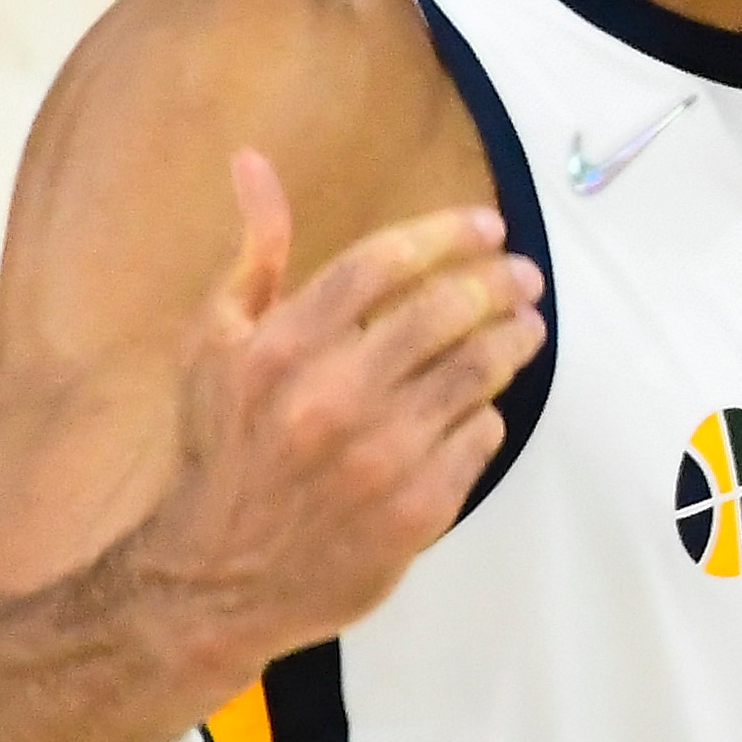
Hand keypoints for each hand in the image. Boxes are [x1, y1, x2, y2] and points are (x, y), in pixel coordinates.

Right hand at [145, 150, 544, 671]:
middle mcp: (331, 398)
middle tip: (524, 276)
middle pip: (443, 312)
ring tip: (526, 326)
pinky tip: (486, 402)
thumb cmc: (221, 451)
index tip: (488, 226)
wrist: (216, 579)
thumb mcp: (215, 345)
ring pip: (475, 374)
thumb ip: (252, 253)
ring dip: (513, 340)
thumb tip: (252, 162)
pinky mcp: (416, 510)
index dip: (446, 234)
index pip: (382, 264)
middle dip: (498, 283)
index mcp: (279, 349)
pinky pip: (480, 437)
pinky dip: (489, 412)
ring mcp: (379, 457)